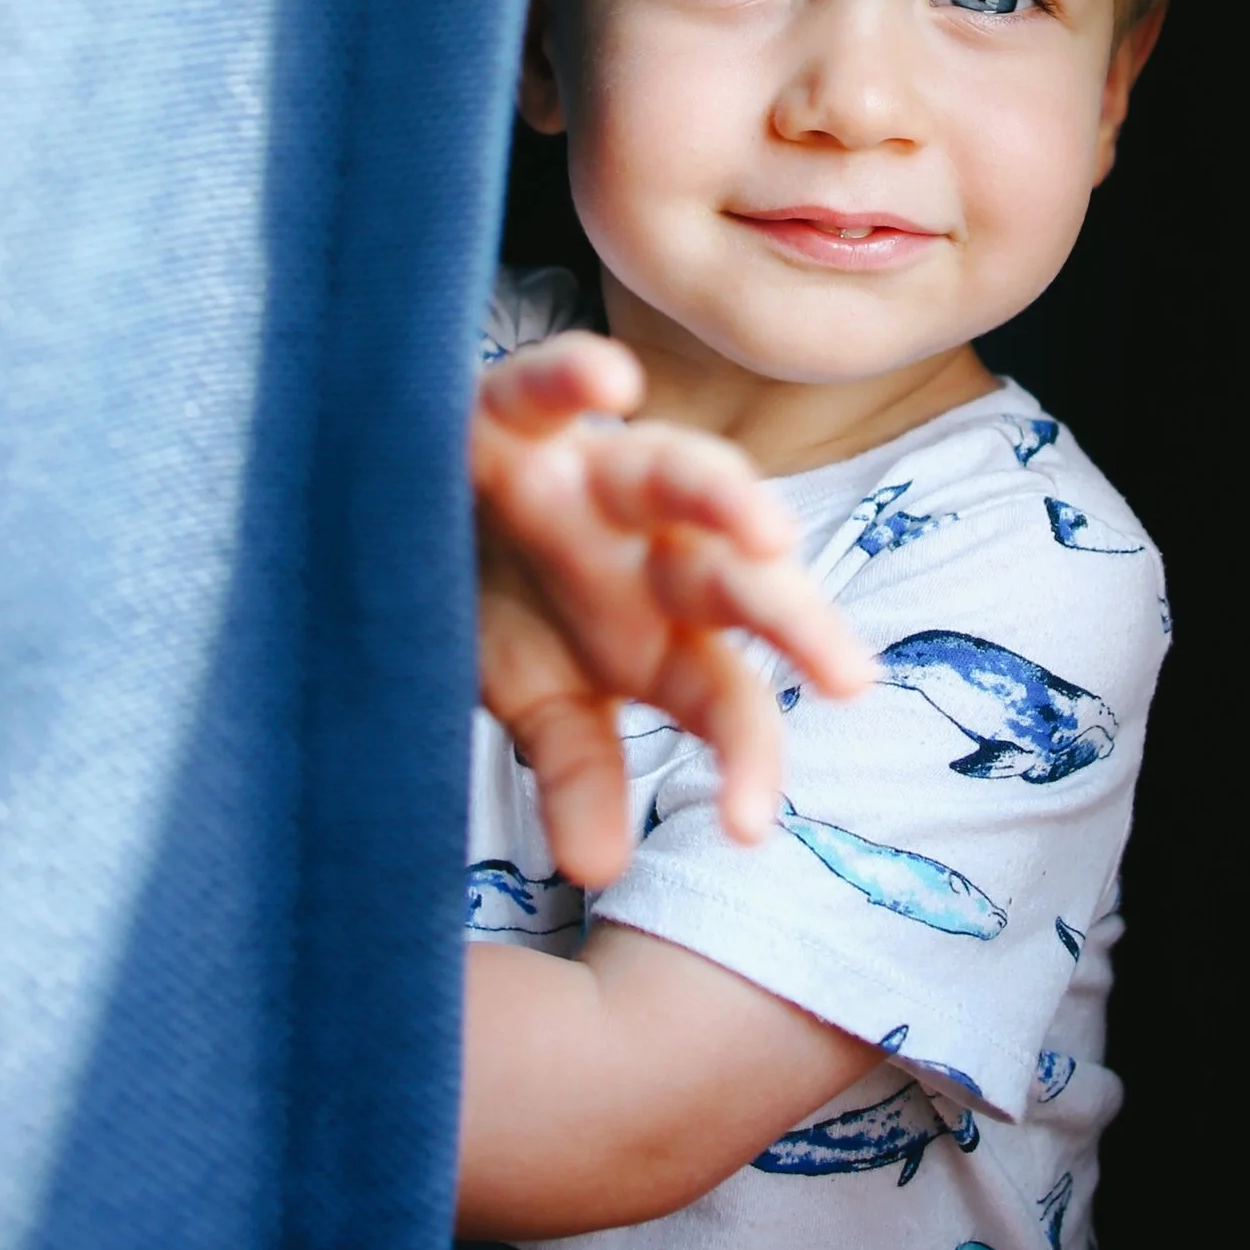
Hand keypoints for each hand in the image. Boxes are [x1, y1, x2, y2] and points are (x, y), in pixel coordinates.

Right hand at [470, 332, 874, 888]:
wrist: (401, 510)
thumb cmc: (497, 602)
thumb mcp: (537, 697)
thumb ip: (575, 769)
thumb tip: (598, 872)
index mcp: (661, 631)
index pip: (725, 695)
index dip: (744, 755)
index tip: (749, 827)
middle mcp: (645, 549)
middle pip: (733, 584)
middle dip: (793, 624)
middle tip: (848, 675)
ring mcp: (585, 476)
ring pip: (674, 473)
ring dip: (724, 497)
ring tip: (768, 535)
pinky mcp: (507, 415)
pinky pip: (546, 387)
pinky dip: (573, 378)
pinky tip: (610, 382)